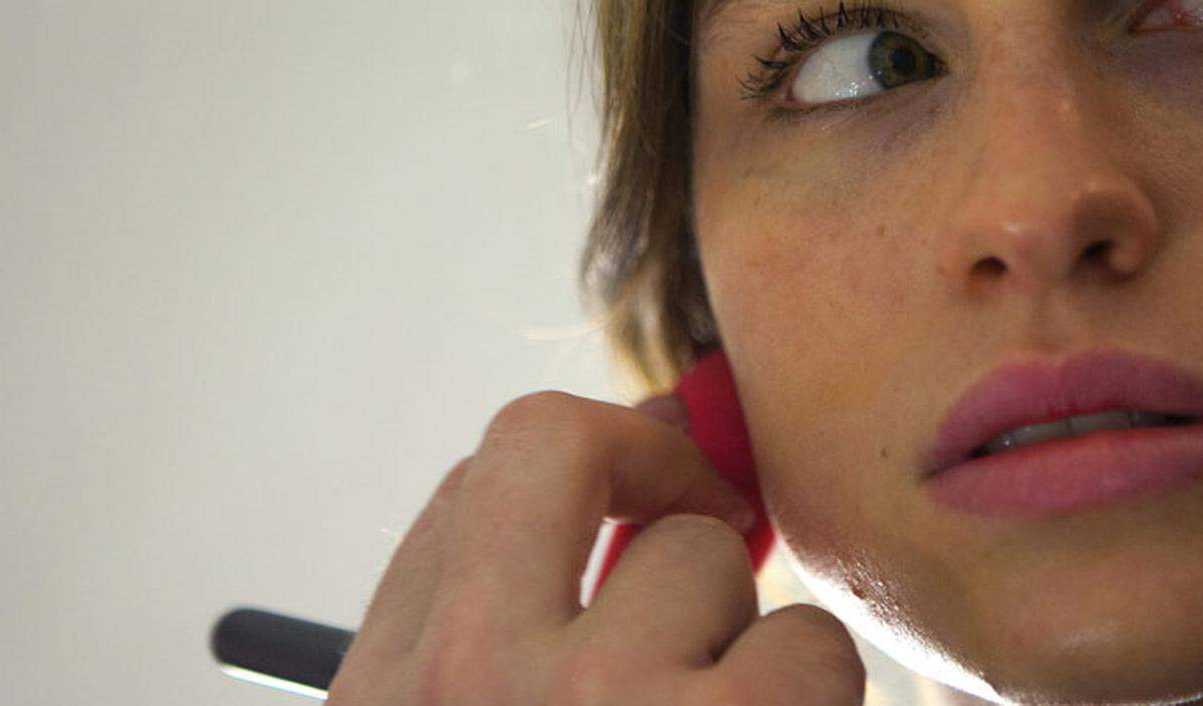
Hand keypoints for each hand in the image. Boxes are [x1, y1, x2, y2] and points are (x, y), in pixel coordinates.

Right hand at [325, 391, 866, 704]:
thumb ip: (516, 620)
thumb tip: (663, 422)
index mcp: (383, 696)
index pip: (467, 497)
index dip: (577, 476)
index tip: (636, 500)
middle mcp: (462, 681)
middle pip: (551, 443)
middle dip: (653, 466)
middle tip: (720, 516)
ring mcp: (590, 700)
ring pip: (703, 556)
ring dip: (746, 639)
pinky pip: (812, 643)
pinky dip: (819, 701)